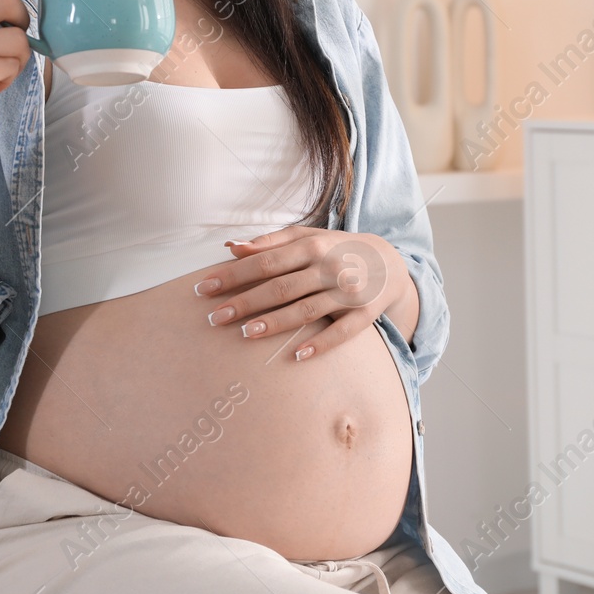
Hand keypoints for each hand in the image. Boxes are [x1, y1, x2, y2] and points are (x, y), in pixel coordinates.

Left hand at [191, 225, 413, 360]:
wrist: (389, 262)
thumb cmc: (335, 249)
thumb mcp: (307, 237)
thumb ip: (270, 242)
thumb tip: (231, 248)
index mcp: (312, 245)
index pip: (265, 261)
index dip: (233, 275)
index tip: (204, 288)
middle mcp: (330, 267)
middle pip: (281, 287)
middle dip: (245, 302)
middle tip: (214, 318)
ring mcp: (348, 292)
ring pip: (307, 310)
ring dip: (274, 323)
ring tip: (244, 333)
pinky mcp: (365, 315)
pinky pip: (342, 334)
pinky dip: (320, 344)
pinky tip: (296, 355)